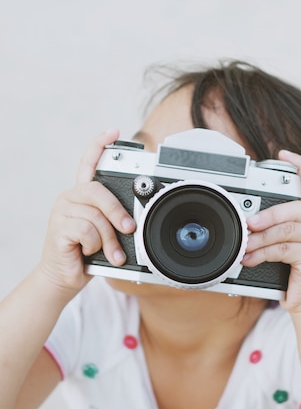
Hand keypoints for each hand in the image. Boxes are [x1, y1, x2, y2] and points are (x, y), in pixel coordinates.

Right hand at [39, 129, 135, 293]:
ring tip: (111, 253)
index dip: (99, 145)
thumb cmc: (88, 254)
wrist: (65, 277)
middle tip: (129, 229)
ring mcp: (62, 211)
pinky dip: (94, 246)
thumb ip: (115, 220)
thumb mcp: (106, 233)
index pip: (88, 163)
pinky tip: (88, 252)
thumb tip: (135, 220)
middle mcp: (71, 198)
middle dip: (118, 212)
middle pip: (99, 191)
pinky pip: (87, 231)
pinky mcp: (58, 227)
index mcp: (83, 195)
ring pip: (96, 216)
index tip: (113, 132)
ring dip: (109, 239)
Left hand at [242, 150, 300, 314]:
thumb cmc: (294, 275)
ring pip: (287, 230)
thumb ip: (274, 232)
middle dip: (269, 214)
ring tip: (245, 245)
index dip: (299, 166)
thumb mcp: (285, 248)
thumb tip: (247, 223)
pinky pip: (285, 249)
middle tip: (249, 222)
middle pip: (296, 207)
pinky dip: (263, 254)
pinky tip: (251, 260)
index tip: (284, 153)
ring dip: (261, 238)